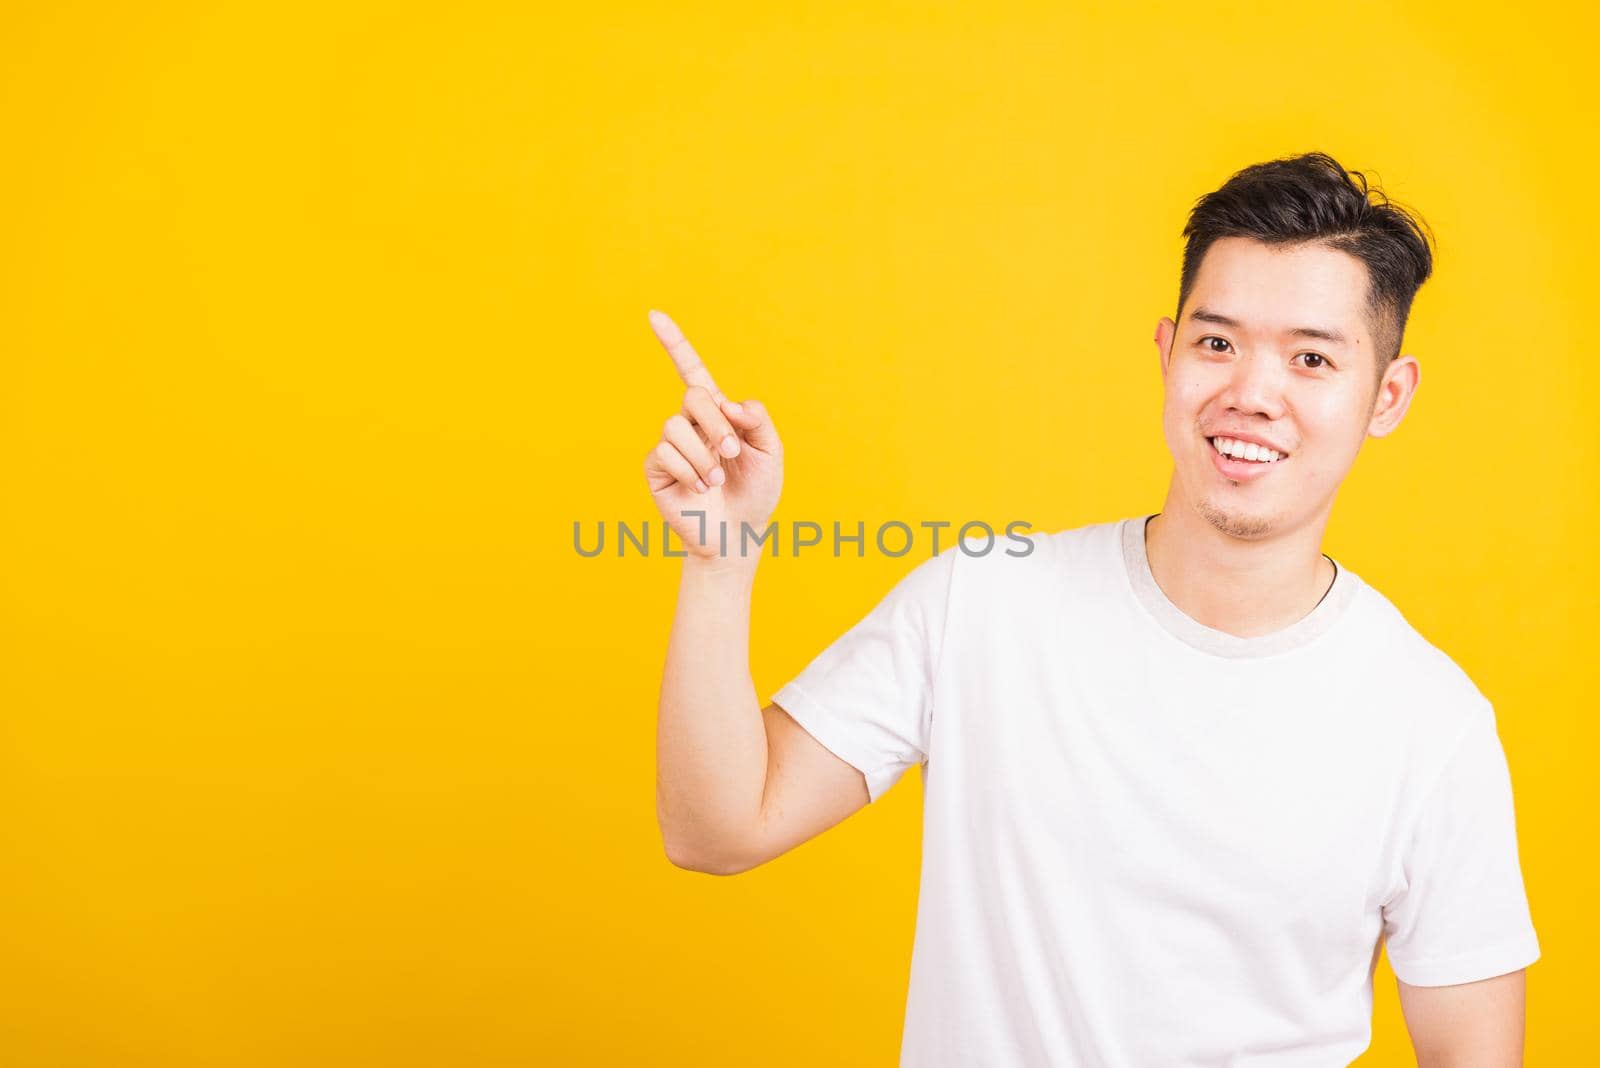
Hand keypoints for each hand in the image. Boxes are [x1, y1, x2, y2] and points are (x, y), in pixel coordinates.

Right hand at [642, 310, 783, 561]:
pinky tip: (700, 489)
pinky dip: (689, 471)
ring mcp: (671, 445)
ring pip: (675, 425)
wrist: (738, 535)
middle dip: (716, 424)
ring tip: (717, 481)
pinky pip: (665, 452)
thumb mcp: (770, 451)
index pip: (692, 371)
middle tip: (732, 453)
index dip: (674, 343)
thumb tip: (728, 403)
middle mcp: (690, 424)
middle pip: (693, 396)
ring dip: (704, 456)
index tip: (654, 315)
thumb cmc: (757, 493)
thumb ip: (756, 418)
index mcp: (717, 413)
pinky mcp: (656, 469)